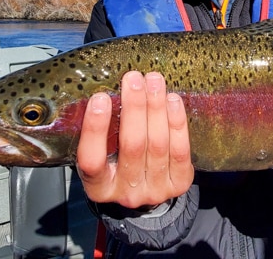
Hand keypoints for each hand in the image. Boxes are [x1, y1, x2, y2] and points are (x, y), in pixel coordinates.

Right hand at [76, 71, 194, 208]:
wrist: (145, 187)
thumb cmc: (117, 163)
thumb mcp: (101, 154)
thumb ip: (102, 132)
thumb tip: (110, 89)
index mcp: (98, 187)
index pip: (92, 160)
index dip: (95, 129)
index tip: (100, 98)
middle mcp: (127, 193)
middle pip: (132, 145)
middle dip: (134, 107)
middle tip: (133, 79)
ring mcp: (155, 190)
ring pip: (158, 143)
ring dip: (156, 107)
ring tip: (154, 81)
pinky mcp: (179, 183)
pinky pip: (180, 149)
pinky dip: (177, 122)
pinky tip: (172, 100)